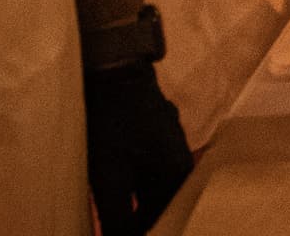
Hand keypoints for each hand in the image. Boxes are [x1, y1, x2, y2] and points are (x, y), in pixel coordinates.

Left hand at [81, 58, 193, 235]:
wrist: (114, 70)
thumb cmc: (113, 125)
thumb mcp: (110, 178)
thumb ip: (118, 219)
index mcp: (178, 174)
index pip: (163, 220)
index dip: (140, 232)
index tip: (114, 233)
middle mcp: (181, 161)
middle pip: (159, 204)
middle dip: (136, 220)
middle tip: (109, 228)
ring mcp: (170, 144)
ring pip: (151, 188)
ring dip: (132, 205)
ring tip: (108, 216)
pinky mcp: (155, 134)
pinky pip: (146, 171)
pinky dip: (131, 186)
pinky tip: (112, 190)